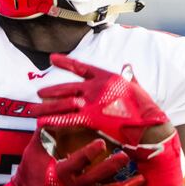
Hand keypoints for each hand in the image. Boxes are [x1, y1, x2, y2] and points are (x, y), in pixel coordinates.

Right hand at [0, 128, 144, 185]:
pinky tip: (140, 180)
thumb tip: (54, 108)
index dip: (87, 154)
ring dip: (123, 182)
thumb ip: (44, 132)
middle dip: (109, 167)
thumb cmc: (32, 171)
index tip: (100, 142)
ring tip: (139, 170)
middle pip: (94, 178)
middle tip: (123, 155)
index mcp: (59, 174)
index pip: (75, 164)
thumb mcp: (33, 150)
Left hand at [36, 53, 169, 148]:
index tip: (52, 59)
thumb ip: (130, 76)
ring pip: (64, 103)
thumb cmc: (147, 109)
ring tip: (32, 110)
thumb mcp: (139, 87)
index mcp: (107, 77)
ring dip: (46, 107)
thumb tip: (127, 66)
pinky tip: (41, 122)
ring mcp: (93, 103)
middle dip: (51, 91)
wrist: (152, 127)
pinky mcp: (92, 119)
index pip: (82, 67)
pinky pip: (68, 119)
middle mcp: (97, 87)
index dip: (65, 62)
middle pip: (68, 87)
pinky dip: (53, 120)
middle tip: (38, 92)